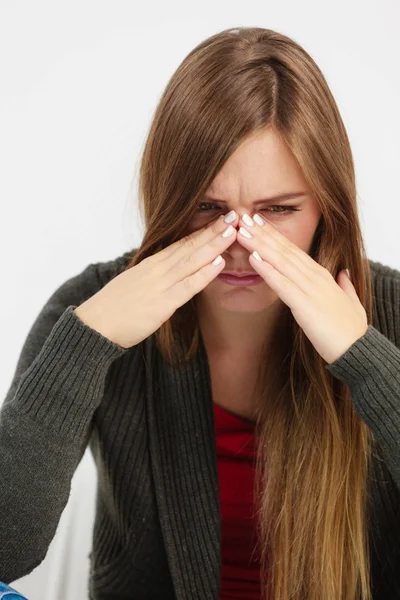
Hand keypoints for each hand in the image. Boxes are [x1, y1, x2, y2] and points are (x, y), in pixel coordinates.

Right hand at [73, 212, 239, 347]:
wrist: (95, 326)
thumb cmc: (114, 308)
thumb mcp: (135, 284)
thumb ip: (154, 276)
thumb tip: (170, 272)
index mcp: (152, 264)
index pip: (182, 243)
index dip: (203, 230)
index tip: (221, 218)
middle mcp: (157, 269)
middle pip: (189, 246)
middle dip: (213, 231)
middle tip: (234, 215)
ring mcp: (160, 284)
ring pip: (191, 261)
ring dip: (213, 245)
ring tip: (232, 231)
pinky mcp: (162, 303)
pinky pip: (187, 286)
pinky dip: (204, 274)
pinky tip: (219, 263)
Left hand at [236, 212, 368, 364]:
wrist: (357, 350)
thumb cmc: (350, 329)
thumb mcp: (350, 300)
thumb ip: (344, 285)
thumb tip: (342, 274)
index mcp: (321, 275)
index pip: (294, 250)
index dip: (275, 235)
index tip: (259, 222)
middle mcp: (315, 277)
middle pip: (284, 250)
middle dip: (263, 233)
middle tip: (244, 217)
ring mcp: (310, 289)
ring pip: (280, 262)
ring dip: (260, 245)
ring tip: (242, 232)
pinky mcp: (304, 306)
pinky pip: (282, 284)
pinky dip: (267, 270)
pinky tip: (253, 258)